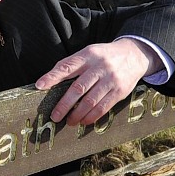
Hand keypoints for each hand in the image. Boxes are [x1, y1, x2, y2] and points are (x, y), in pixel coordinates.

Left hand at [35, 38, 158, 125]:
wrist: (135, 55)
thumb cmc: (104, 56)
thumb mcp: (88, 53)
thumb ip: (71, 65)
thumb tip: (49, 82)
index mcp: (88, 55)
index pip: (67, 66)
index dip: (52, 77)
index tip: (39, 86)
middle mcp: (100, 67)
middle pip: (78, 88)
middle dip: (64, 105)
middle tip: (55, 116)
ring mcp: (111, 79)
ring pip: (90, 101)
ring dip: (77, 114)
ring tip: (69, 121)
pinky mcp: (120, 91)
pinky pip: (103, 107)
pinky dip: (91, 116)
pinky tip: (84, 121)